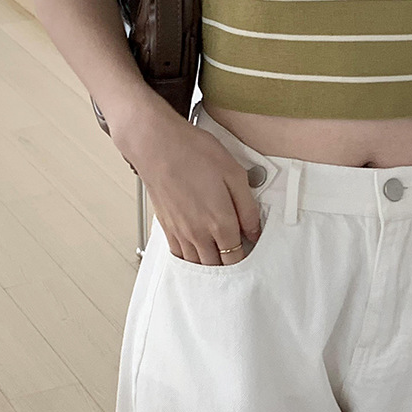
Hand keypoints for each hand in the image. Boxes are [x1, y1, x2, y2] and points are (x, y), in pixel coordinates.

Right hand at [107, 91, 262, 264]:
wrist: (157, 145)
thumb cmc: (194, 152)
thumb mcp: (234, 173)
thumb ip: (247, 207)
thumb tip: (254, 230)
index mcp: (220, 221)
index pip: (237, 256)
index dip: (247, 257)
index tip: (251, 249)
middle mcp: (199, 233)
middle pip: (218, 266)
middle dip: (230, 265)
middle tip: (238, 256)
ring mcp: (180, 233)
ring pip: (198, 265)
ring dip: (211, 266)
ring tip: (220, 260)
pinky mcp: (166, 227)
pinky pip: (180, 256)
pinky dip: (191, 261)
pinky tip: (197, 255)